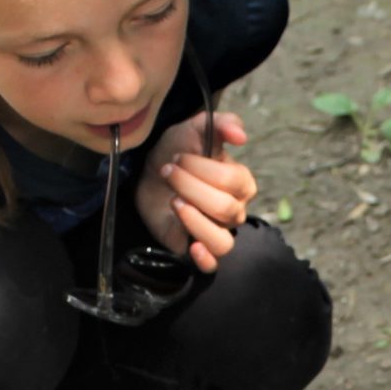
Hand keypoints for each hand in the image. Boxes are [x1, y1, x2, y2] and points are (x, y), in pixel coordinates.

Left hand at [135, 111, 254, 272]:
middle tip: (168, 172)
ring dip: (196, 221)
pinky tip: (191, 246)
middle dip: (191, 187)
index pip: (232, 181)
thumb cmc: (178, 152)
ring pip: (223, 241)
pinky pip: (212, 265)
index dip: (203, 169)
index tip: (178, 157)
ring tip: (174, 202)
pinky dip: (205, 259)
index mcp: (241, 184)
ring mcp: (217, 232)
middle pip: (226, 209)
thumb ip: (220, 124)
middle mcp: (235, 211)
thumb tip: (241, 135)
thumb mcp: (195, 129)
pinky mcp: (196, 248)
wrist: (149, 174)